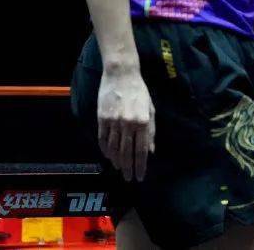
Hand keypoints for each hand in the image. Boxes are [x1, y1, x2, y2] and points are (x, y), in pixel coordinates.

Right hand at [97, 67, 154, 181]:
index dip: (141, 165)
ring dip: (116, 161)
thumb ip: (151, 130)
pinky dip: (105, 150)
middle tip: (129, 178)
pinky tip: (108, 157)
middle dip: (128, 167)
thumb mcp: (151, 109)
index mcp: (143, 121)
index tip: (140, 177)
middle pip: (126, 152)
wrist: (121, 75)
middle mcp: (128, 123)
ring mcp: (113, 121)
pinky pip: (103, 139)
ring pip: (113, 148)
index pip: (141, 149)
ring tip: (119, 169)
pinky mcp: (102, 118)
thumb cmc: (139, 92)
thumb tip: (150, 150)